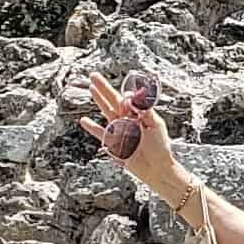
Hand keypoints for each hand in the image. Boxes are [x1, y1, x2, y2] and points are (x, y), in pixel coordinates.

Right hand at [77, 69, 187, 207]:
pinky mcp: (113, 143)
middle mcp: (127, 120)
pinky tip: (84, 120)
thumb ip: (145, 111)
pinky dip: (92, 127)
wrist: (157, 168)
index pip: (127, 99)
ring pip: (106, 111)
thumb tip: (132, 98)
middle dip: (104, 88)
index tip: (125, 94)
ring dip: (99, 100)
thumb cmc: (160, 147)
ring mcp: (119, 130)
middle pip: (113, 100)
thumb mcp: (156, 125)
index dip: (124, 94)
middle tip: (94, 75)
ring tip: (91, 88)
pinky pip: (101, 133)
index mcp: (138, 114)